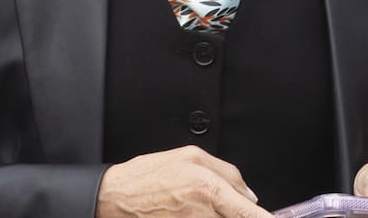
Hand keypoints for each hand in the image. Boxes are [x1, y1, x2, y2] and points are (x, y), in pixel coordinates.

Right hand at [96, 146, 271, 217]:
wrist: (116, 197)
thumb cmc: (146, 176)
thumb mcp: (187, 156)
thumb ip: (226, 172)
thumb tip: (248, 194)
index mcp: (208, 187)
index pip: (252, 213)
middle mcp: (205, 212)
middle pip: (240, 217)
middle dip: (237, 212)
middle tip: (213, 202)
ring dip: (219, 214)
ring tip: (193, 204)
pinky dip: (206, 217)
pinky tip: (187, 210)